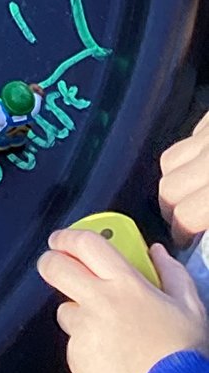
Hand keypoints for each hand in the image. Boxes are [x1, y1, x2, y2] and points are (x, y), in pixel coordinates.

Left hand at [38, 227, 207, 372]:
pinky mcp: (77, 356)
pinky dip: (85, 344)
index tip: (65, 239)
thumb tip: (158, 254)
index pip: (84, 243)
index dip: (69, 235)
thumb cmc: (184, 359)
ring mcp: (85, 330)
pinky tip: (110, 352)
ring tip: (108, 328)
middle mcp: (99, 302)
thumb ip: (173, 275)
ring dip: (78, 313)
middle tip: (61, 266)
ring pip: (65, 309)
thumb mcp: (190, 311)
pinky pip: (72, 341)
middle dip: (53, 262)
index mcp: (126, 285)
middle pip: (54, 266)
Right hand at [162, 107, 208, 243]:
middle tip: (185, 220)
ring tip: (190, 191)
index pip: (185, 216)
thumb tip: (200, 234)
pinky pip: (187, 138)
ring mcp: (207, 132)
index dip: (182, 234)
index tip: (185, 240)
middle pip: (168, 188)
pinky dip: (190, 155)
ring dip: (175, 179)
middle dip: (172, 209)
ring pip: (169, 159)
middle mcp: (208, 157)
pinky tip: (202, 164)